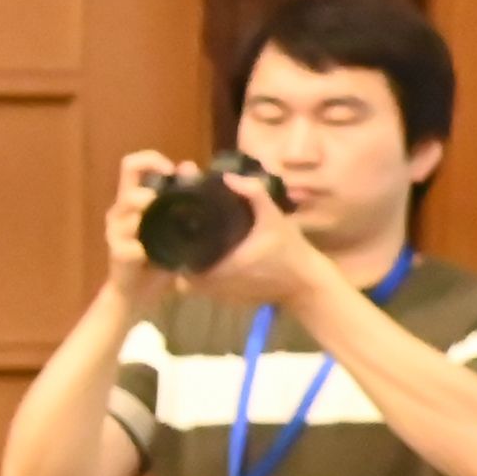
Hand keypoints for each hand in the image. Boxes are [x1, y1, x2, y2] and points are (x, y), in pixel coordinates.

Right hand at [96, 149, 181, 304]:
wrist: (138, 292)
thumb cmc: (158, 256)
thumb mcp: (174, 224)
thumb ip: (181, 197)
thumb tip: (188, 165)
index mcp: (133, 200)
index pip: (132, 166)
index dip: (150, 160)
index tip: (169, 171)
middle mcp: (121, 211)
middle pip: (128, 185)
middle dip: (151, 193)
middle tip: (166, 206)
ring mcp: (116, 231)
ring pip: (129, 208)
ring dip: (147, 214)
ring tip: (160, 231)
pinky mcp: (117, 252)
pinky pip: (131, 245)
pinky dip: (144, 250)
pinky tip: (150, 257)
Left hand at [176, 167, 332, 311]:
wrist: (305, 283)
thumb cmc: (289, 250)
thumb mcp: (274, 219)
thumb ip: (254, 195)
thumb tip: (227, 176)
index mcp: (218, 267)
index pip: (178, 256)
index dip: (171, 239)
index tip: (173, 221)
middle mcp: (212, 286)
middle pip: (180, 264)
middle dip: (178, 246)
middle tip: (181, 225)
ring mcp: (217, 295)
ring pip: (189, 276)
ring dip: (188, 258)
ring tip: (190, 236)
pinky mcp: (225, 299)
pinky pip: (203, 284)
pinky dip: (201, 269)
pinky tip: (207, 252)